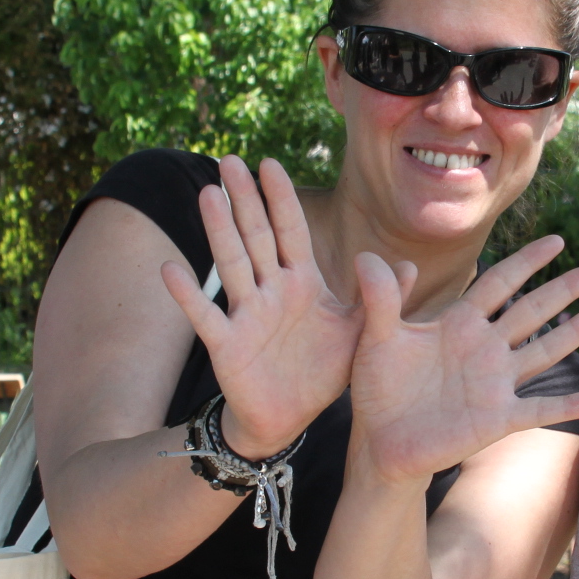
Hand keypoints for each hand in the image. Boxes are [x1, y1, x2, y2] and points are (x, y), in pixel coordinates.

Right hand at [161, 156, 394, 455]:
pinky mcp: (226, 343)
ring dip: (219, 230)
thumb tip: (408, 265)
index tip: (268, 162)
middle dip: (245, 199)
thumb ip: (378, 299)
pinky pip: (204, 315)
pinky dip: (187, 294)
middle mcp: (270, 290)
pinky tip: (170, 268)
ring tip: (208, 194)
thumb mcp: (357, 333)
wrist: (289, 418)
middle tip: (229, 160)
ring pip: (232, 264)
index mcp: (301, 282)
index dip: (280, 198)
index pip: (290, 230)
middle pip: (256, 236)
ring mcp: (245, 313)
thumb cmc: (321, 370)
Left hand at [345, 235, 578, 483]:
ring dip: (577, 333)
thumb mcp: (377, 338)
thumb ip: (380, 299)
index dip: (528, 262)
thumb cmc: (378, 389)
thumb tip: (368, 258)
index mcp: (460, 323)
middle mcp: (485, 349)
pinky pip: (539, 410)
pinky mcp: (496, 419)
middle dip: (566, 289)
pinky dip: (567, 405)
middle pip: (533, 311)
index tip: (558, 241)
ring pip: (545, 352)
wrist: (380, 442)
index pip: (500, 283)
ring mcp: (495, 384)